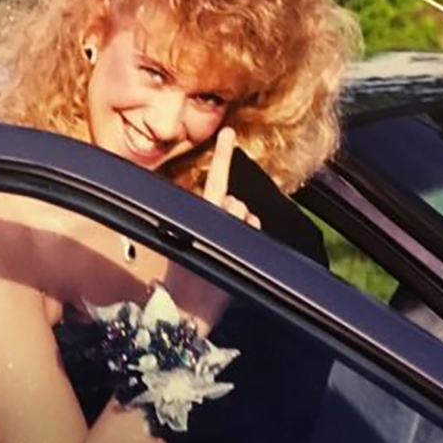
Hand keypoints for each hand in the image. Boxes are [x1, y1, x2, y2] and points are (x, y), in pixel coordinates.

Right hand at [163, 128, 258, 333]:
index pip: (215, 180)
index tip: (229, 131)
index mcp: (198, 216)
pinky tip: (237, 254)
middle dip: (232, 214)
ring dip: (241, 227)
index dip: (223, 155)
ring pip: (246, 214)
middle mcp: (217, 219)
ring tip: (226, 251)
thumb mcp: (191, 244)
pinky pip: (254, 229)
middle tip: (219, 240)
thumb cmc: (188, 282)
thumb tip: (232, 203)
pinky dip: (250, 238)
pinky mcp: (243, 243)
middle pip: (234, 201)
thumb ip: (213, 219)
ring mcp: (233, 231)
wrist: (190, 310)